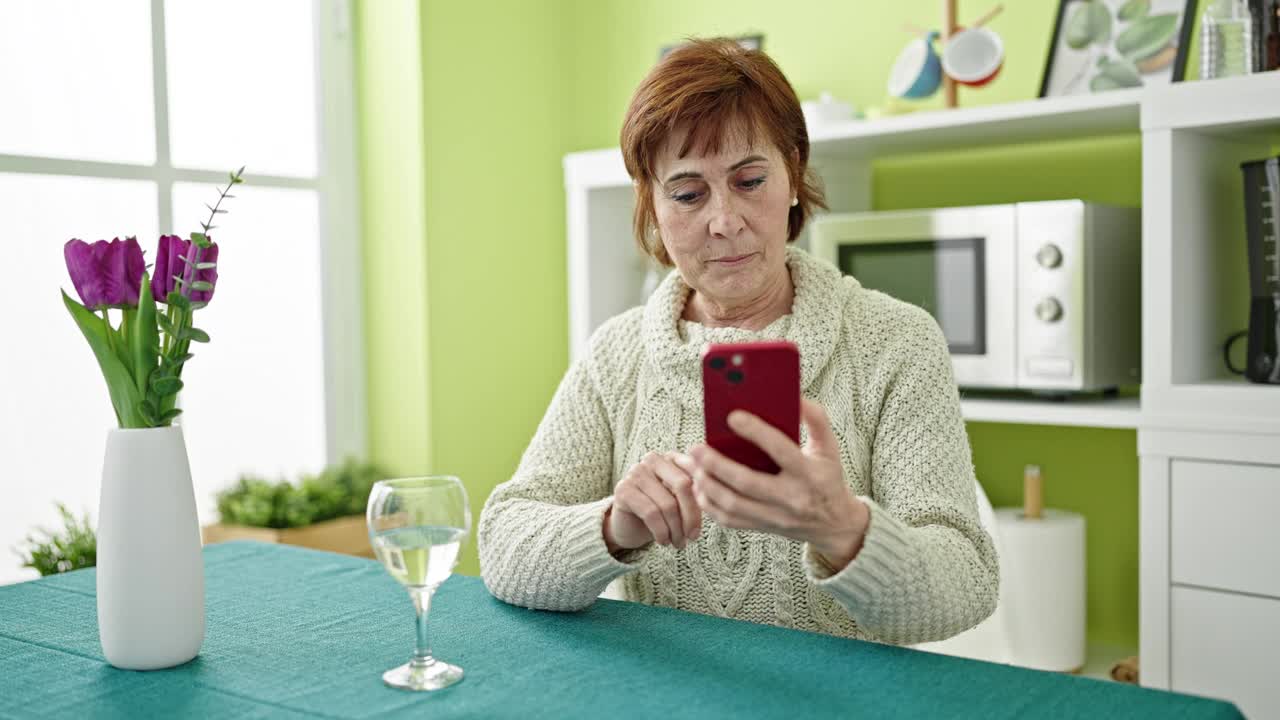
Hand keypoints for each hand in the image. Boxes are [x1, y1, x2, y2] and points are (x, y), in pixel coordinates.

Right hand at [604, 451, 701, 554]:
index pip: (695, 472)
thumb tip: (713, 499)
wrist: (628, 525)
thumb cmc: (661, 511)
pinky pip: (651, 513)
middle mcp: (652, 460)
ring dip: (676, 530)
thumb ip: (696, 493)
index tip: (710, 516)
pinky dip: (661, 532)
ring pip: (667, 504)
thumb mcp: (681, 501)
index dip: (705, 496)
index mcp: (671, 457)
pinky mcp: (623, 490)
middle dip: (691, 516)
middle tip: (693, 537)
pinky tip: (663, 541)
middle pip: (683, 486)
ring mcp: (635, 473)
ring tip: (679, 543)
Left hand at [681, 399, 869, 569]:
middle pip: (747, 482)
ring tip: (694, 464)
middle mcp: (792, 498)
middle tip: (696, 447)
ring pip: (733, 504)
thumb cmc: (827, 477)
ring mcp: (775, 516)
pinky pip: (728, 519)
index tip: (732, 416)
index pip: (781, 450)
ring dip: (707, 484)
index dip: (756, 432)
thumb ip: (816, 419)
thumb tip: (795, 396)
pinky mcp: (762, 528)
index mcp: (809, 474)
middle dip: (717, 464)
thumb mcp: (829, 447)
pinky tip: (700, 486)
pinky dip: (709, 503)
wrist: (834, 524)